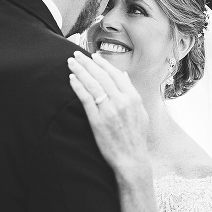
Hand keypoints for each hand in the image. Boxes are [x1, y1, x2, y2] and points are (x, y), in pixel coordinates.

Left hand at [68, 51, 149, 178]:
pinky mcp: (97, 120)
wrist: (131, 158)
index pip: (116, 74)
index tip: (93, 56)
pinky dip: (78, 86)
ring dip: (80, 70)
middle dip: (87, 62)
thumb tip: (123, 76)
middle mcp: (122, 101)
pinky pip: (85, 98)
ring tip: (71, 62)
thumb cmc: (136, 137)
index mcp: (133, 98)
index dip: (103, 63)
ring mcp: (109, 110)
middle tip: (76, 53)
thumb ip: (132, 92)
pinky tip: (71, 79)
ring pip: (92, 84)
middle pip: (101, 76)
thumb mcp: (140, 112)